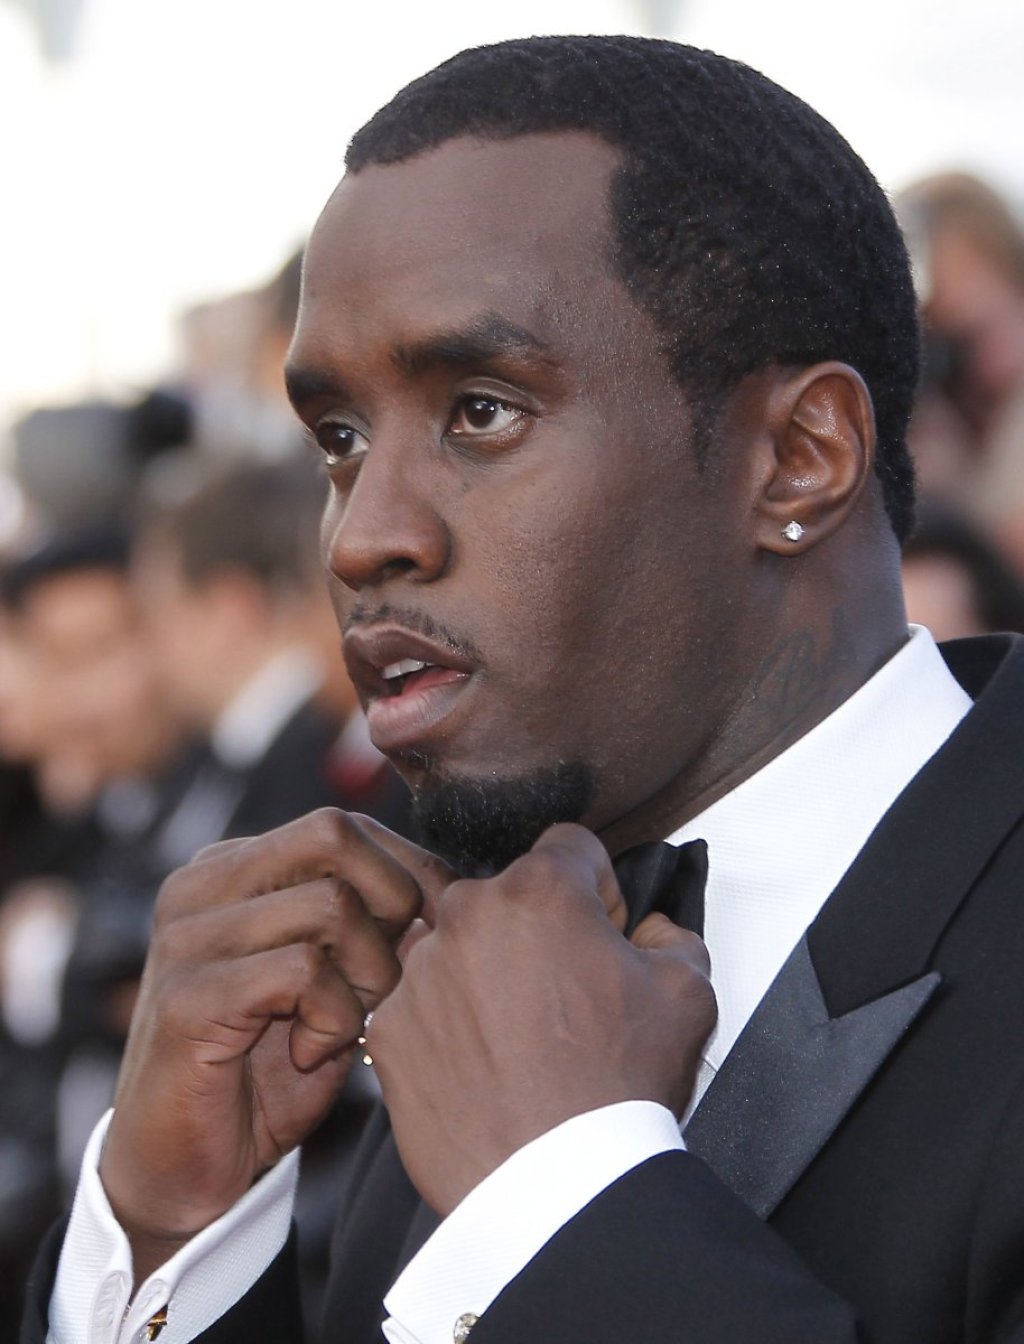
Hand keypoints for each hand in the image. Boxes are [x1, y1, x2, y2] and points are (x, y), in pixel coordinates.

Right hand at [99, 809, 452, 1277]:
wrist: (184, 1170)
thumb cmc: (268, 1071)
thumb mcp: (335, 980)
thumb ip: (375, 926)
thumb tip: (449, 886)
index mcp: (232, 867)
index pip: (343, 825)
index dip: (407, 874)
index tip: (429, 938)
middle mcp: (201, 885)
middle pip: (334, 836)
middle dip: (389, 907)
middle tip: (383, 982)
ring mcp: (187, 936)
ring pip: (330, 905)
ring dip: (368, 977)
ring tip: (345, 1025)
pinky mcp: (187, 997)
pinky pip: (302, 972)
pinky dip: (333, 1019)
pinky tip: (311, 1053)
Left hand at [366, 823, 715, 1215]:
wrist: (557, 1187)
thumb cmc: (616, 1089)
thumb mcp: (689, 994)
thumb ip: (673, 936)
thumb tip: (652, 931)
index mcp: (541, 892)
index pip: (569, 846)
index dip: (596, 886)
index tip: (601, 928)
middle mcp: (469, 916)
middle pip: (507, 898)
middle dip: (536, 933)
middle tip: (565, 996)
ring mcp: (420, 972)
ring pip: (459, 949)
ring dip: (486, 975)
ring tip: (521, 1040)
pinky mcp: (389, 1029)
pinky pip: (421, 1005)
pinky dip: (447, 1026)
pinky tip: (484, 1067)